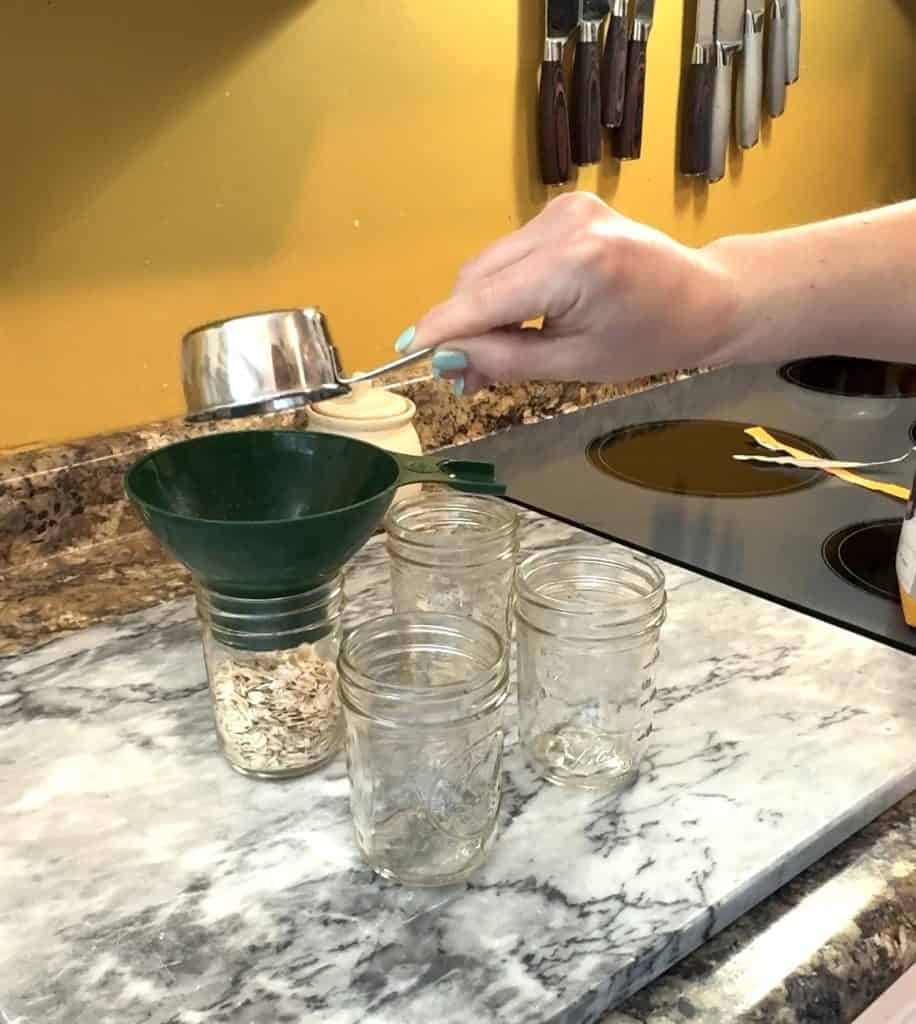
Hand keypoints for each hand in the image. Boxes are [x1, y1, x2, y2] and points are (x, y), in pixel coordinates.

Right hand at [398, 193, 740, 393]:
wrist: (703, 298)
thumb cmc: (648, 341)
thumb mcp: (574, 364)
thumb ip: (504, 360)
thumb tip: (446, 362)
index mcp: (573, 265)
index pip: (483, 298)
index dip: (440, 328)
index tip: (405, 353)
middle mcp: (562, 223)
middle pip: (477, 277)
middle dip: (461, 325)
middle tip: (462, 375)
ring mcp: (562, 208)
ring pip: (489, 264)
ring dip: (480, 307)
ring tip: (495, 351)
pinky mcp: (564, 207)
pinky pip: (510, 254)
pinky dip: (503, 287)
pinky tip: (520, 316)